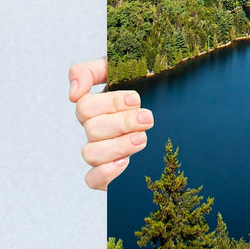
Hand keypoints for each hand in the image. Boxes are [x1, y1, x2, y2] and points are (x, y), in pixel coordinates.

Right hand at [69, 58, 153, 190]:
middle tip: (147, 118)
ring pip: (90, 153)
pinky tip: (125, 162)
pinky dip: (106, 172)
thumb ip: (90, 71)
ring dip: (118, 145)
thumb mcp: (121, 69)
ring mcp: (101, 152)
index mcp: (97, 106)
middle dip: (123, 123)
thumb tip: (73, 93)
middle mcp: (96, 129)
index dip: (110, 103)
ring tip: (142, 139)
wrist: (176, 116)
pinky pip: (92, 179)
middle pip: (92, 129)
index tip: (135, 99)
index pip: (84, 105)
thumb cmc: (147, 87)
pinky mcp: (108, 174)